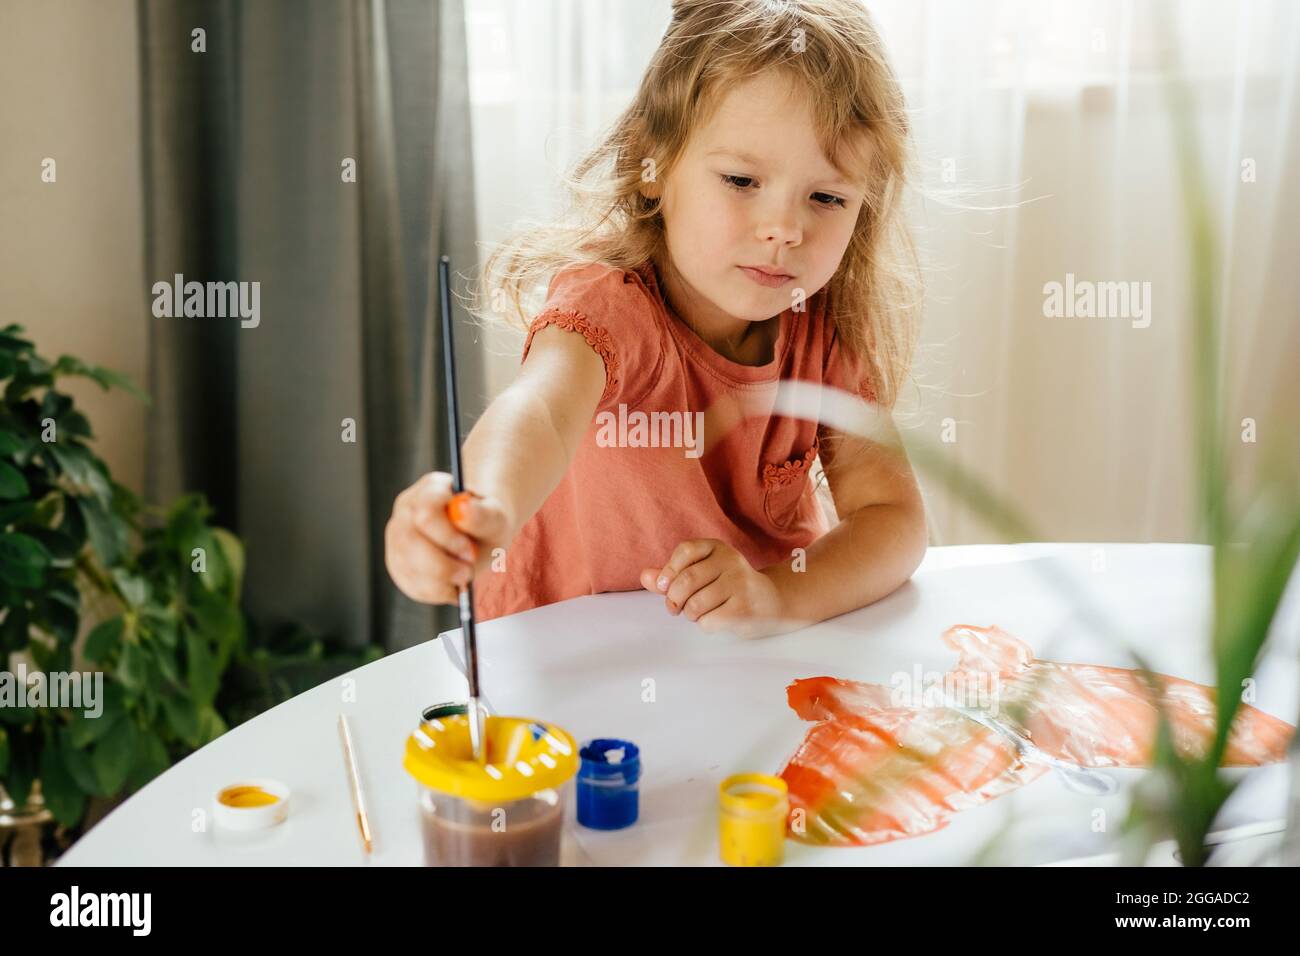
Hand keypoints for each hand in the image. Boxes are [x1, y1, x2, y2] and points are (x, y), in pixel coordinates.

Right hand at [385, 472, 510, 604]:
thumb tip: (462, 507)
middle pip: (409, 542)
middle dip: (442, 565)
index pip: (426, 513)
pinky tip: (452, 586)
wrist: (480, 535)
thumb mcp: (495, 518)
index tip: (471, 552)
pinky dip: (436, 592)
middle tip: (467, 573)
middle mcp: (406, 509)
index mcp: (430, 490)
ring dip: (441, 581)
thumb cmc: (487, 524)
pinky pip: (410, 584)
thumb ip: (482, 513)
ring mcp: (397, 536)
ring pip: (407, 567)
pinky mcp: (397, 563)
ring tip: (463, 577)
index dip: (449, 539)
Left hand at [639, 538, 786, 637]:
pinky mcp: (744, 608)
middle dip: (674, 599)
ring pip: (695, 604)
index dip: (669, 570)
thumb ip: (672, 575)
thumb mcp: (703, 574)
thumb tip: (644, 576)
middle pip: (686, 581)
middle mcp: (731, 561)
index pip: (685, 550)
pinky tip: (715, 619)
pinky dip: (704, 624)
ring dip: (690, 614)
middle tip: (675, 608)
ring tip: (698, 612)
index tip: (664, 585)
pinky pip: (708, 621)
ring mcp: (740, 584)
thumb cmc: (729, 587)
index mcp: (718, 548)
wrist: (771, 602)